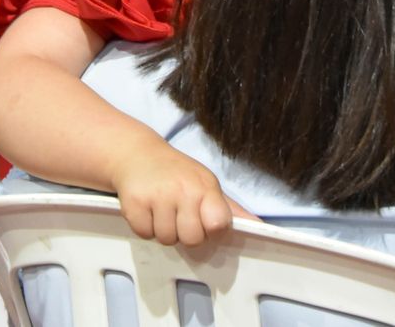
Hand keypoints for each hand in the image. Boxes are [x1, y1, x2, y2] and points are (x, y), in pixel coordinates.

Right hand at [109, 137, 234, 245]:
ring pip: (166, 239)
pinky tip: (147, 208)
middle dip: (184, 233)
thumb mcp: (206, 184)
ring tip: (161, 209)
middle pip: (192, 239)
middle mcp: (182, 190)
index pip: (218, 224)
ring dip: (163, 229)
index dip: (211, 229)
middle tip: (179, 214)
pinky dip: (144, 226)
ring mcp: (157, 197)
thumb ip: (230, 209)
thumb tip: (260, 227)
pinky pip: (144, 234)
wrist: (138, 154)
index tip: (203, 220)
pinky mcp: (134, 203)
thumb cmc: (177, 174)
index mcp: (205, 187)